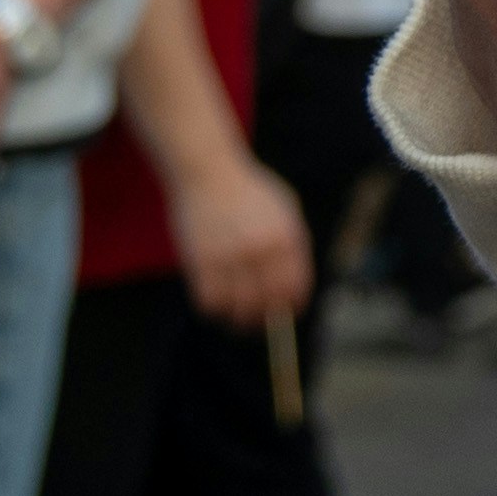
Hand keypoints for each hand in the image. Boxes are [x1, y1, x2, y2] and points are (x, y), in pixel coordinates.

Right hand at [172, 156, 314, 332]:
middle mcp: (260, 250)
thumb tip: (294, 282)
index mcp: (286, 237)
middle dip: (266, 319)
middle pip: (267, 303)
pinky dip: (215, 310)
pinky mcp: (200, 261)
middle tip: (260, 323)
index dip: (293, 305)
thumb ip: (292, 243)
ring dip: (238, 319)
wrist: (208, 173)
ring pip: (237, 308)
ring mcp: (230, 257)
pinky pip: (209, 301)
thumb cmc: (250, 190)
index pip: (295, 286)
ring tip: (238, 320)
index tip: (289, 312)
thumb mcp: (285, 209)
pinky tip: (218, 307)